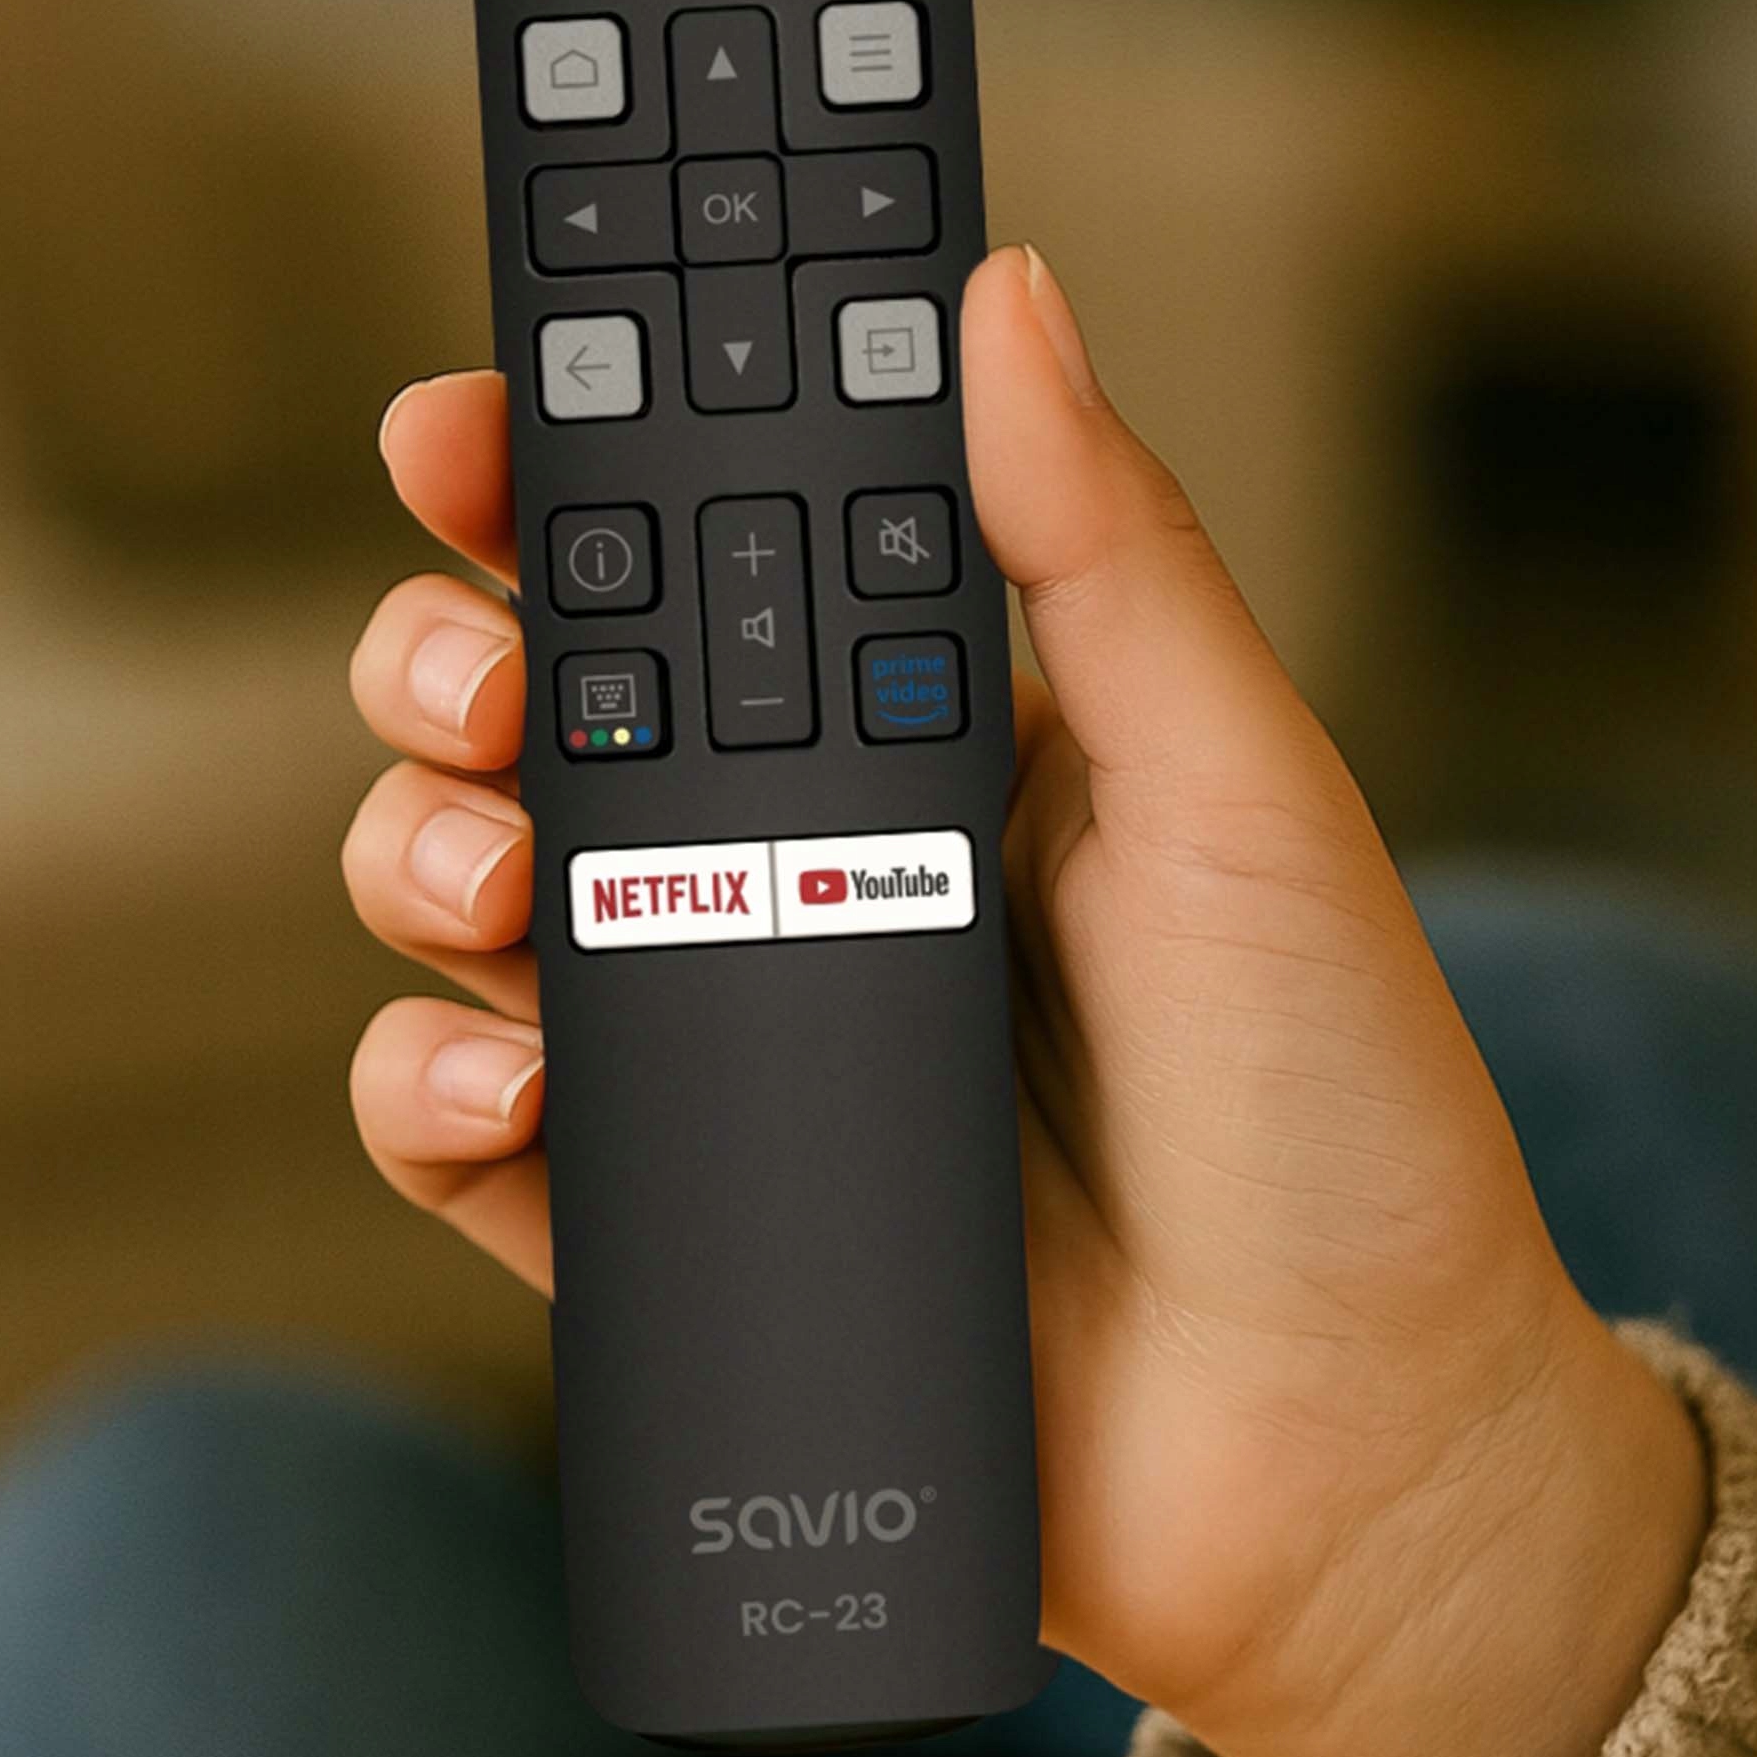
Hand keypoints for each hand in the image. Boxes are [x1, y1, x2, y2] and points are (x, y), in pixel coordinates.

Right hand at [344, 245, 1705, 1756]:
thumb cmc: (1332, 1110)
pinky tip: (493, 1082)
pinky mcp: (667, 1217)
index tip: (475, 426)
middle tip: (488, 683)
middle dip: (452, 661)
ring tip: (491, 879)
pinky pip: (476, 1139)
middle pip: (541, 717)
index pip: (702, 565)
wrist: (1341, 1463)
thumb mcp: (1246, 793)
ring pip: (474, 900)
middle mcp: (795, 869)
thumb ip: (1112, 549)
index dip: (568, 481)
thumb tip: (1003, 294)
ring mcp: (721, 1041)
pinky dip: (428, 1093)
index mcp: (921, 737)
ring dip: (416, 851)